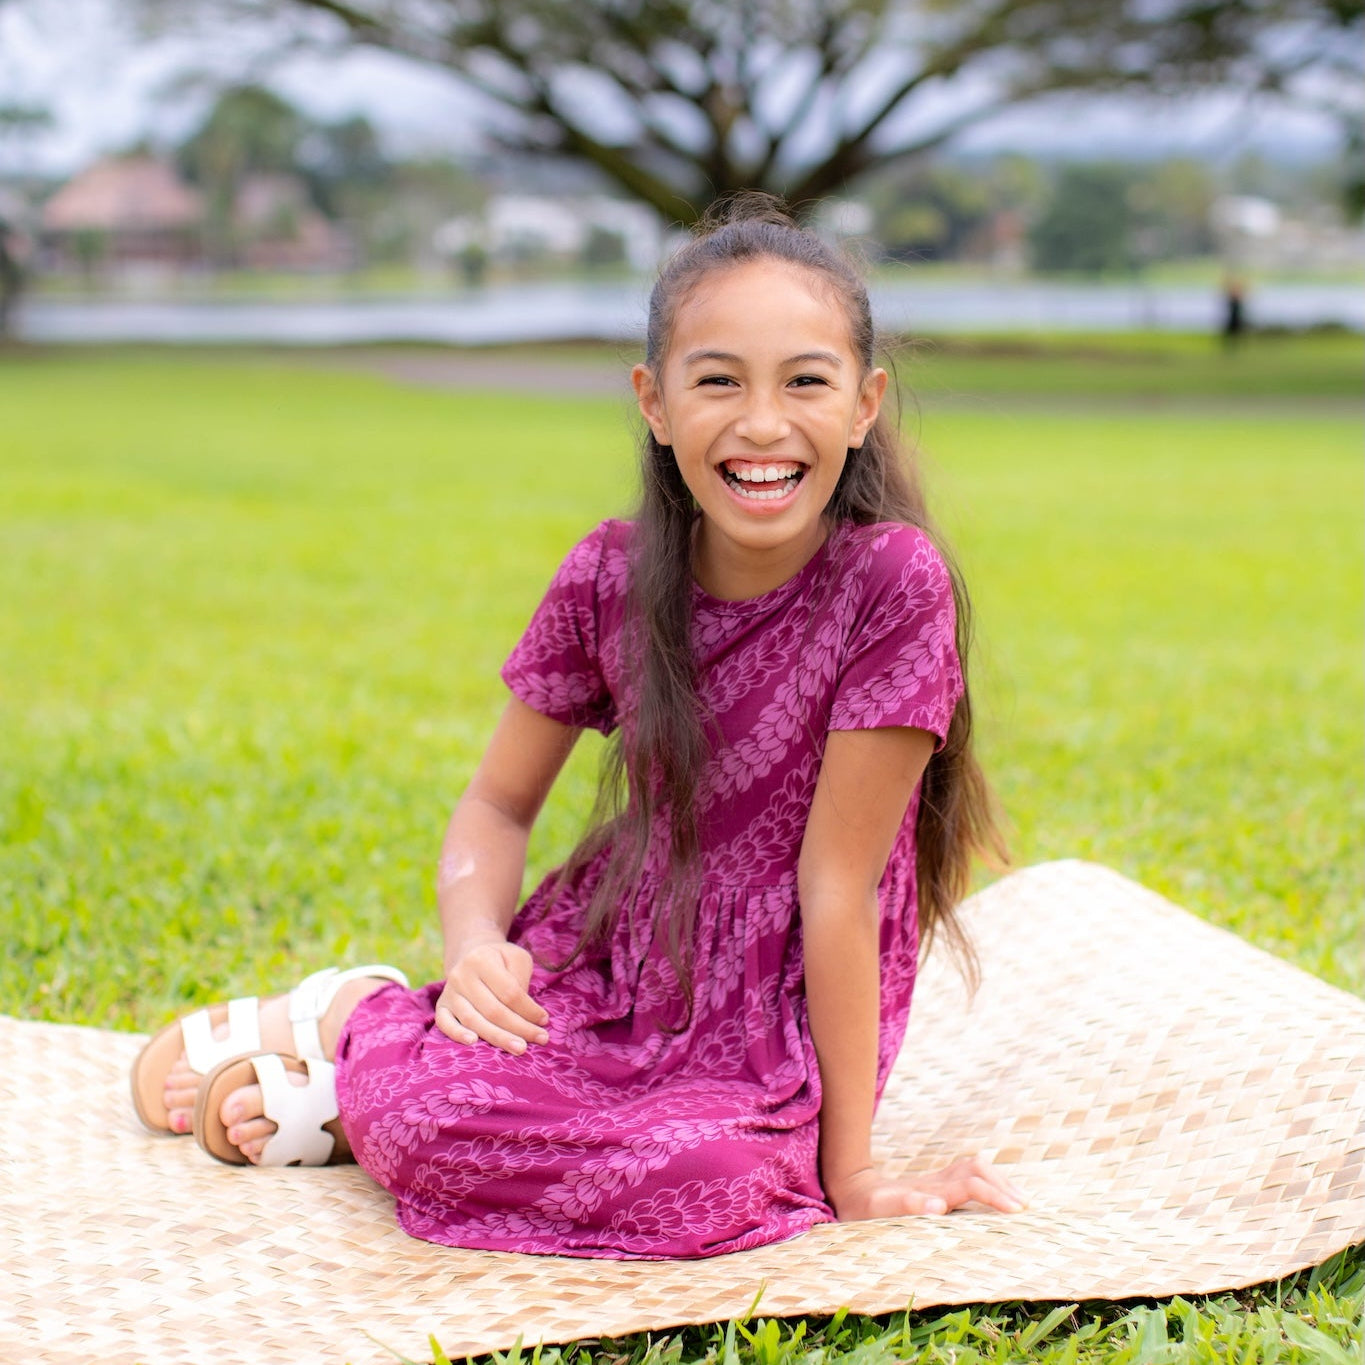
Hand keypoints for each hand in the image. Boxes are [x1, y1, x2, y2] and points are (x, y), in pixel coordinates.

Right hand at [435, 936, 548, 1054]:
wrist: (472, 955)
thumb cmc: (501, 960)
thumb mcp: (516, 958)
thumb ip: (521, 980)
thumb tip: (526, 1013)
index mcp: (482, 959)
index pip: (509, 991)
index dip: (529, 1009)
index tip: (545, 1021)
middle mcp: (461, 975)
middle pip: (493, 1010)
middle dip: (518, 1028)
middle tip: (540, 1039)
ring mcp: (449, 992)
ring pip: (473, 1021)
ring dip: (498, 1038)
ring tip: (519, 1048)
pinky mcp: (442, 1006)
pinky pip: (445, 1024)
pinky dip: (457, 1034)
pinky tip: (474, 1043)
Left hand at [826, 1155, 1027, 1220]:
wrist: (850, 1189)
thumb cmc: (866, 1205)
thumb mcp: (881, 1208)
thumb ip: (908, 1204)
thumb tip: (939, 1206)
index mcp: (930, 1189)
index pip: (971, 1184)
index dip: (994, 1195)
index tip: (1016, 1211)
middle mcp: (936, 1182)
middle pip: (976, 1169)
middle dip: (1003, 1185)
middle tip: (1025, 1207)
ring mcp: (935, 1182)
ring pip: (973, 1169)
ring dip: (997, 1181)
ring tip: (1019, 1201)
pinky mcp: (933, 1186)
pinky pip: (966, 1177)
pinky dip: (987, 1183)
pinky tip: (997, 1196)